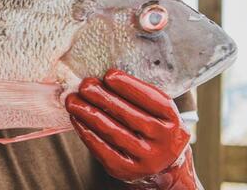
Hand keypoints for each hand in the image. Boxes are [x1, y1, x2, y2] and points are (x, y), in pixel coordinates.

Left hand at [65, 69, 200, 187]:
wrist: (163, 166)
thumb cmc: (154, 127)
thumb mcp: (158, 112)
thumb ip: (139, 96)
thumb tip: (103, 79)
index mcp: (173, 121)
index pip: (152, 100)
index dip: (129, 86)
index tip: (109, 75)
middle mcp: (163, 142)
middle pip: (130, 116)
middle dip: (104, 98)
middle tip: (85, 85)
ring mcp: (146, 159)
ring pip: (114, 133)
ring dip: (89, 114)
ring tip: (73, 101)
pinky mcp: (127, 171)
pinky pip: (103, 150)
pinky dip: (87, 133)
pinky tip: (77, 119)